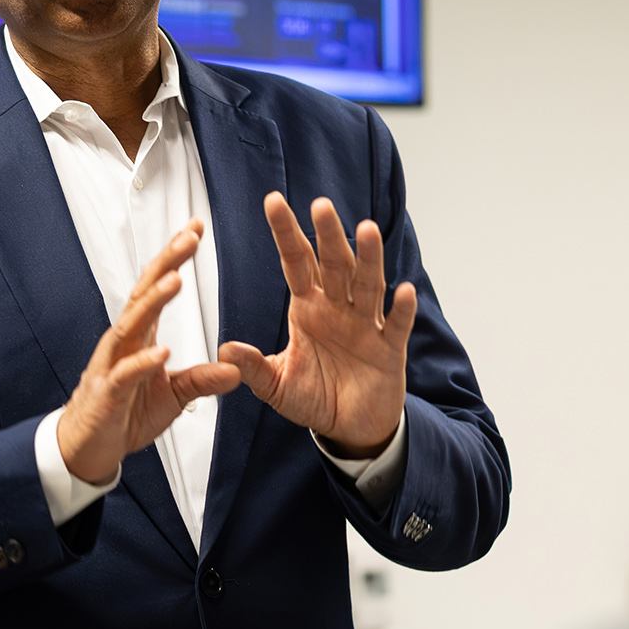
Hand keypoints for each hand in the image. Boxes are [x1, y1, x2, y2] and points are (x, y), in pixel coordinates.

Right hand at [56, 222, 240, 485]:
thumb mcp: (173, 396)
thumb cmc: (123, 414)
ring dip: (153, 303)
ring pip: (131, 325)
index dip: (174, 258)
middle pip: (144, 293)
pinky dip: (143, 362)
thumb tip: (235, 369)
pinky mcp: (107, 393)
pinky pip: (125, 374)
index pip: (157, 287)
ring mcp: (112, 365)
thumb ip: (201, 379)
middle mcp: (124, 342)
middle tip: (189, 237)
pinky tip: (161, 352)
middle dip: (166, 263)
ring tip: (176, 280)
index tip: (194, 229)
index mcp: (140, 337)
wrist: (87, 447)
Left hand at [218, 194, 414, 456]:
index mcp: (308, 309)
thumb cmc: (314, 398)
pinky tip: (403, 291)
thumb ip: (253, 367)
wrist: (349, 427)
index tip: (273, 201)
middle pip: (334, 265)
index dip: (285, 233)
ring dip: (369, 258)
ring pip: (368, 285)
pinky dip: (401, 310)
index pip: (295, 262)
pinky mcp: (389, 349)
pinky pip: (395, 326)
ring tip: (367, 230)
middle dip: (328, 235)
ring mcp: (365, 325)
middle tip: (321, 205)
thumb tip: (224, 350)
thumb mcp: (276, 385)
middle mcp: (337, 309)